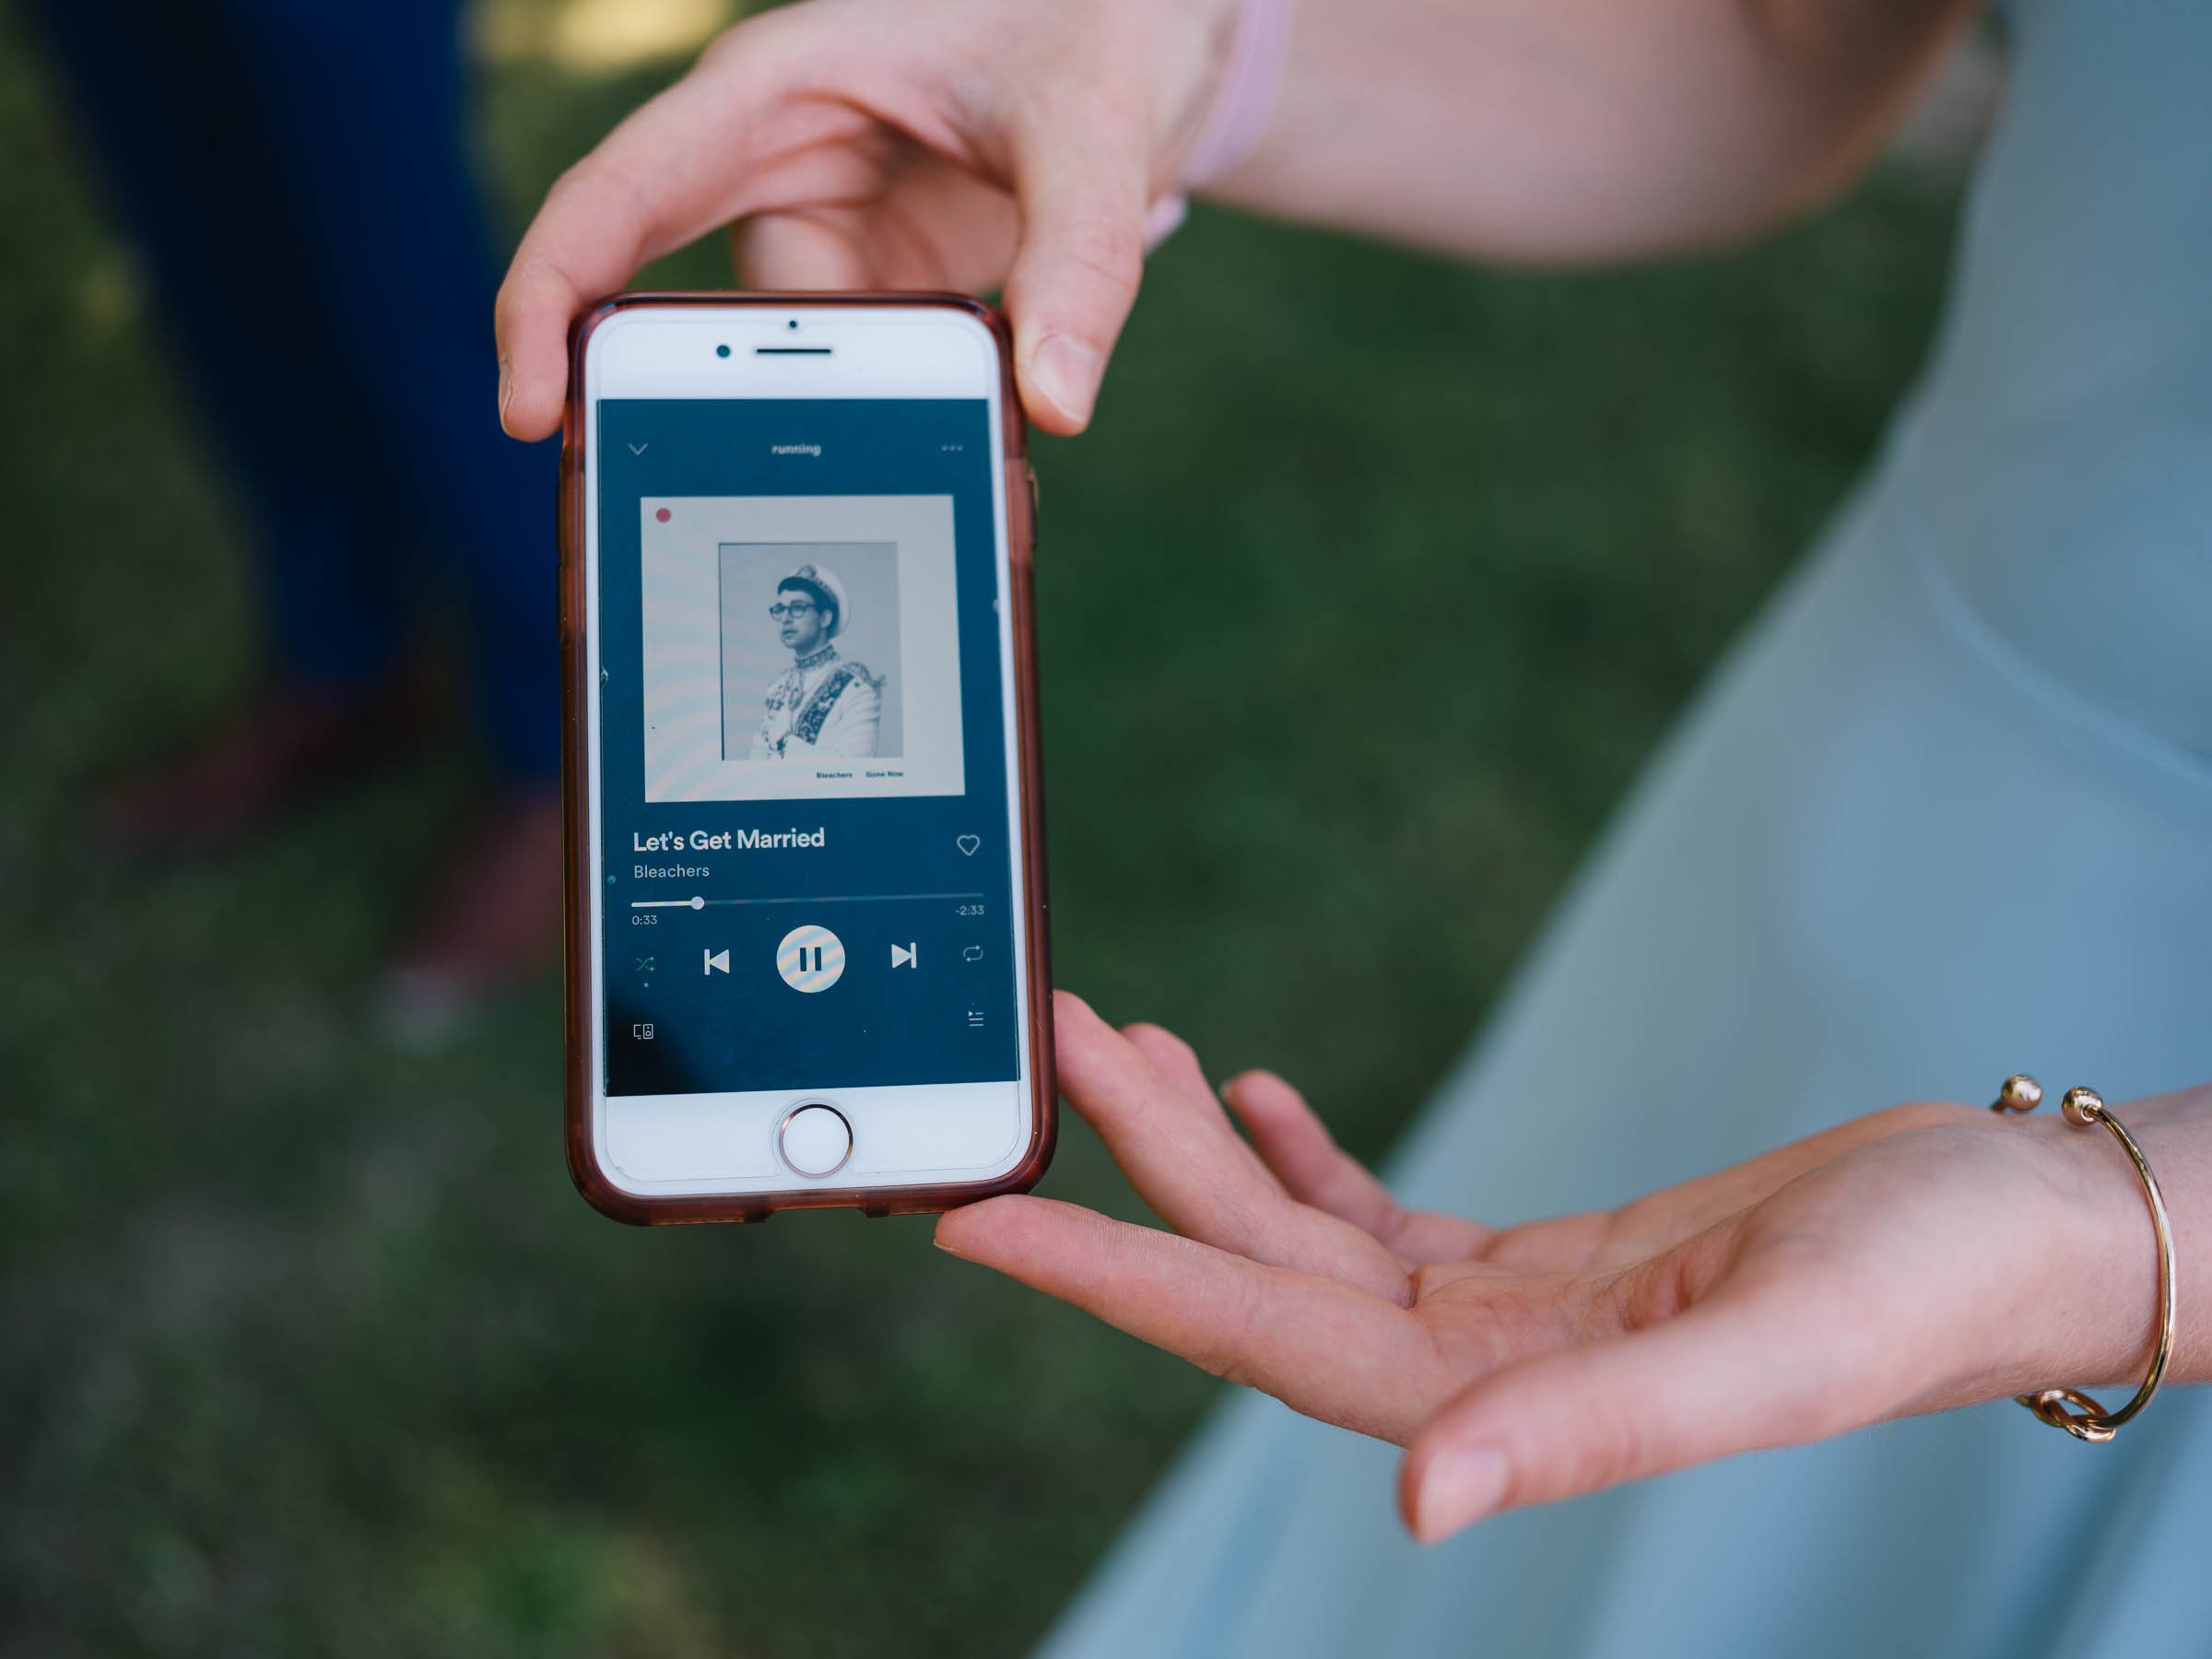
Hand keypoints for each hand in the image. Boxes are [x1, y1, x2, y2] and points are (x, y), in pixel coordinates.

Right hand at [495, 0, 1238, 439]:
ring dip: (855, 420)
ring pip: (799, 370)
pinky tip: (971, 427)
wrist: (1150, 35)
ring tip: (932, 451)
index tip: (531, 411)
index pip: (617, 197)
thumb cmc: (1097, 22)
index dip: (549, 302)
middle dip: (718, 408)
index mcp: (774, 88)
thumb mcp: (1097, 122)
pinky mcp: (889, 289)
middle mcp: (779, 164)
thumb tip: (1054, 405)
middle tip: (754, 500)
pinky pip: (872, 379)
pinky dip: (914, 415)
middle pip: (693, 313)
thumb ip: (1083, 258)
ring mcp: (835, 236)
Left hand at [938, 994, 2184, 1540]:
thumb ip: (1593, 1430)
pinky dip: (1307, 1155)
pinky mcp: (1544, 1266)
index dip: (1104, 1281)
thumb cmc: (1925, 1291)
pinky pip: (1383, 1213)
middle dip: (1143, 1155)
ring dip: (1210, 1141)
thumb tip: (1422, 1503)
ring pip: (1304, 1228)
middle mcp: (1474, 1367)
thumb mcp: (1770, 1354)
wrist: (2015, 1237)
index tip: (975, 1226)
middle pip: (1253, 1257)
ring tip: (1134, 1043)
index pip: (1247, 1332)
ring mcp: (1501, 1319)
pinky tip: (1257, 1098)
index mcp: (1495, 1398)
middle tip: (1060, 1036)